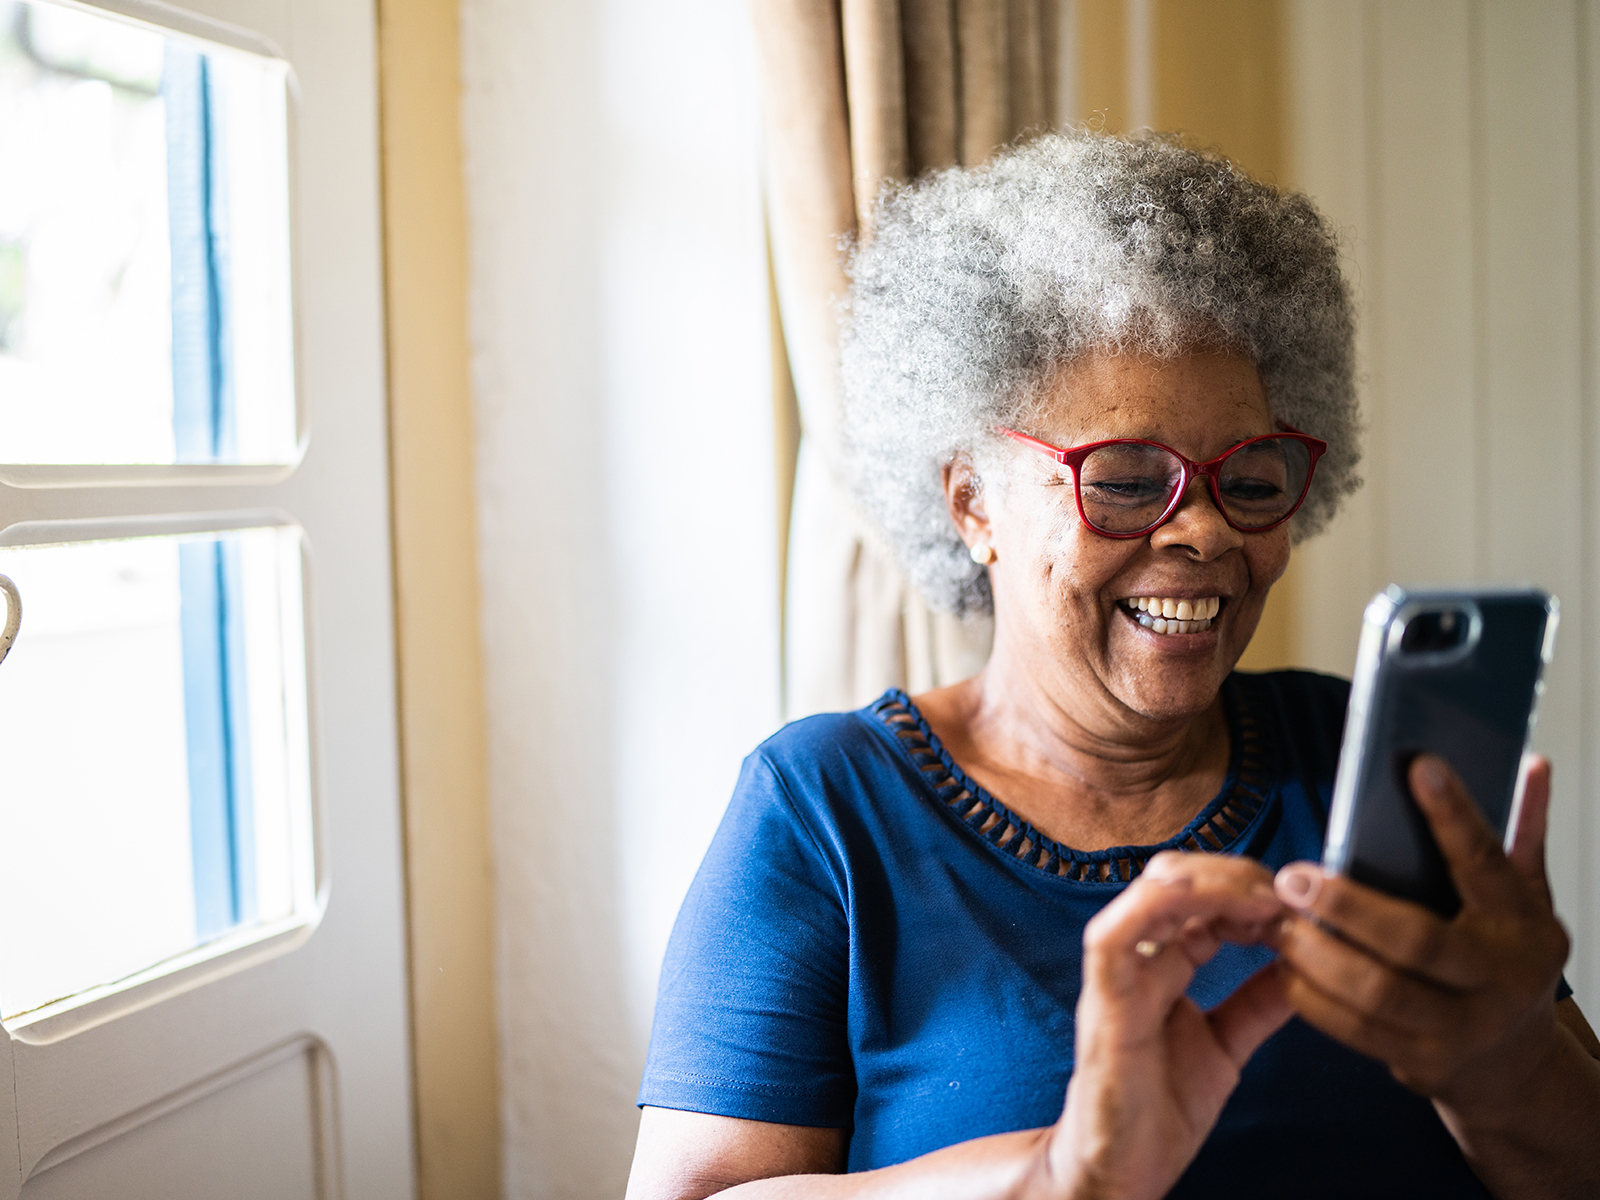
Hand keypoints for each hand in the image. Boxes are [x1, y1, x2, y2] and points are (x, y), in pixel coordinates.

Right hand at [1033, 852, 1292, 1199]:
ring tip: (1260, 898)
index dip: (1250, 890)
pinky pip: (1114, 936)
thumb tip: (1304, 964)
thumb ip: (1258, 1003)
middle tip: (1286, 895)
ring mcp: (1118, 975)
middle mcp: (1140, 959)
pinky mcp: (1102, 1001)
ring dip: (1208, 882)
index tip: (1296, 905)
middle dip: (1234, 875)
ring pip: (1151, 893)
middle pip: (1177, 880)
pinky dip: (1154, 906)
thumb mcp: (1227, 1046)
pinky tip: (1202, 905)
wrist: (1121, 1171)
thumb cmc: (1159, 1110)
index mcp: (1165, 965)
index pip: (1203, 900)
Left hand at [1270, 754, 1569, 1119]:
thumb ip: (1519, 834)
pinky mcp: (1423, 1061)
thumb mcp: (1527, 899)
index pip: (1486, 863)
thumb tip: (1529, 765)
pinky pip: (1356, 1029)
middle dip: (1347, 907)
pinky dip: (1313, 998)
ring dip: (1317, 954)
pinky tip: (1286, 965)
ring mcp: (1462, 1028)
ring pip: (1378, 991)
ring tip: (1278, 921)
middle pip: (1417, 940)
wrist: (1515, 1066)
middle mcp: (1498, 979)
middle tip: (1293, 877)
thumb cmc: (1506, 963)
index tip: (1418, 768)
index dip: (1454, 815)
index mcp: (1523, 928)